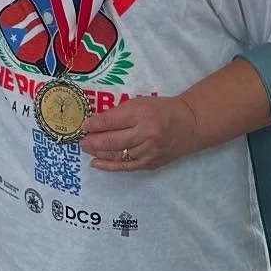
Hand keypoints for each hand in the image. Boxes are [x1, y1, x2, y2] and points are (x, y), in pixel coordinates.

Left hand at [79, 94, 200, 171]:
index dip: (94, 124)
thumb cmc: (161, 109)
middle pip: (113, 141)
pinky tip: (96, 163)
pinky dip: (110, 166)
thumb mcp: (139, 103)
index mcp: (142, 114)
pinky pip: (127, 167)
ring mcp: (149, 151)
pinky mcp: (151, 164)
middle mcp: (146, 134)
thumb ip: (119, 113)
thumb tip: (95, 123)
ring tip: (86, 149)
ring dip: (99, 153)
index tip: (83, 125)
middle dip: (93, 141)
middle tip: (80, 141)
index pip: (112, 121)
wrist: (190, 124)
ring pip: (118, 156)